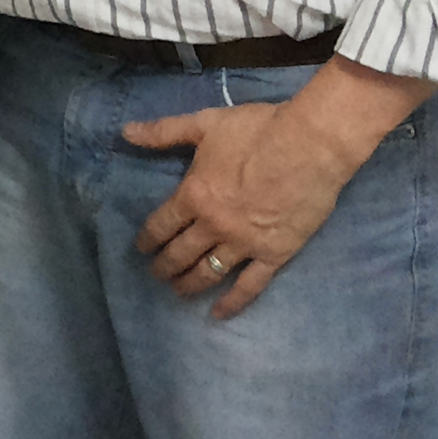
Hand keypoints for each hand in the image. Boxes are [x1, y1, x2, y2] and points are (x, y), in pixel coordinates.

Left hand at [125, 100, 362, 317]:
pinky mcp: (274, 254)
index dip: (147, 239)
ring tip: (178, 292)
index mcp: (194, 196)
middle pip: (180, 253)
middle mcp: (213, 225)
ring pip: (208, 272)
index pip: (160, 226)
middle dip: (164, 266)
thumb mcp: (204, 124)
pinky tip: (218, 314)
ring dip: (189, 284)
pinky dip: (233, 302)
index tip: (141, 248)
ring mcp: (243, 243)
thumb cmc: (257, 130)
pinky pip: (249, 285)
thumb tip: (126, 132)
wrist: (311, 144)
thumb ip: (164, 131)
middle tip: (156, 274)